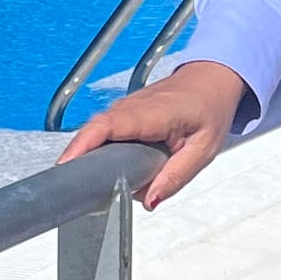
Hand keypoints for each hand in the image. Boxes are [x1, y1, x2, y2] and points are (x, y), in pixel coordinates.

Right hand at [57, 58, 249, 207]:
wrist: (213, 78)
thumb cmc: (210, 108)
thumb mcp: (203, 149)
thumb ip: (176, 176)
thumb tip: (150, 201)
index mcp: (153, 114)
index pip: (107, 126)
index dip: (83, 144)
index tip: (67, 166)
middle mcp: (133, 107)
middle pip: (94, 131)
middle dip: (79, 156)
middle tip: (72, 187)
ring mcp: (126, 107)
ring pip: (98, 132)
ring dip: (88, 154)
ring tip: (83, 182)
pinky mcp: (126, 113)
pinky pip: (106, 132)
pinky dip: (99, 149)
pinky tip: (101, 169)